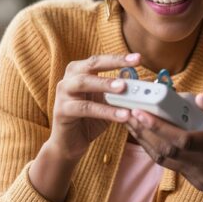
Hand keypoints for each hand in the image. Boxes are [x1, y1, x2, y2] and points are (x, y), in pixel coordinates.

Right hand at [30, 52, 139, 201]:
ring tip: (124, 89)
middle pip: (91, 65)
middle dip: (113, 63)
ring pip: (84, 83)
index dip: (119, 58)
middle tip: (134, 66)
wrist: (69, 143)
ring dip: (106, 84)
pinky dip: (106, 111)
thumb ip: (117, 92)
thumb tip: (141, 84)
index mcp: (78, 72)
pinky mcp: (61, 111)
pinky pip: (86, 108)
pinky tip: (122, 115)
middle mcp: (68, 79)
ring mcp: (62, 94)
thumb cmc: (89, 119)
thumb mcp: (105, 102)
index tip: (138, 58)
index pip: (100, 60)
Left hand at [126, 94, 202, 201]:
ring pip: (166, 162)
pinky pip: (174, 167)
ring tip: (133, 123)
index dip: (158, 127)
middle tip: (128, 114)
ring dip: (147, 142)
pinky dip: (160, 150)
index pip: (182, 140)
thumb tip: (197, 97)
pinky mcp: (201, 184)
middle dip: (145, 133)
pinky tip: (150, 135)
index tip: (140, 112)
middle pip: (168, 152)